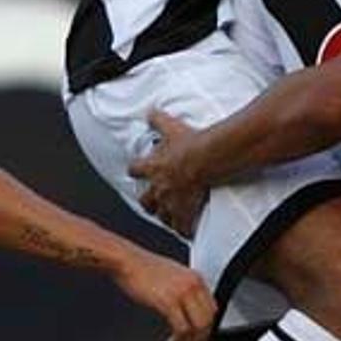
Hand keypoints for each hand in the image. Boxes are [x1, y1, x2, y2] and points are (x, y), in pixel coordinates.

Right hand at [112, 247, 214, 340]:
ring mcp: (182, 293)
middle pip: (208, 319)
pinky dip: (178, 340)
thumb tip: (189, 311)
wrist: (128, 261)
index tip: (202, 336)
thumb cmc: (144, 269)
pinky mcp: (168, 302)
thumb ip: (185, 290)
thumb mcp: (173, 276)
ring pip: (199, 326)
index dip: (208, 326)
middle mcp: (193, 284)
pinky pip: (181, 328)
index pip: (213, 308)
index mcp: (196, 278)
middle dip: (202, 338)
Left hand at [127, 109, 208, 237]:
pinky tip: (188, 230)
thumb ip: (157, 119)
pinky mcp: (185, 212)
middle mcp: (158, 188)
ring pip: (162, 217)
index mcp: (152, 168)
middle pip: (145, 201)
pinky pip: (182, 227)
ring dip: (166, 217)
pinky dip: (184, 229)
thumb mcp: (171, 126)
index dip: (136, 170)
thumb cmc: (189, 143)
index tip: (137, 170)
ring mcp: (171, 202)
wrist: (206, 157)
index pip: (134, 170)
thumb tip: (149, 110)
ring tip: (171, 218)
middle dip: (148, 202)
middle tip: (153, 202)